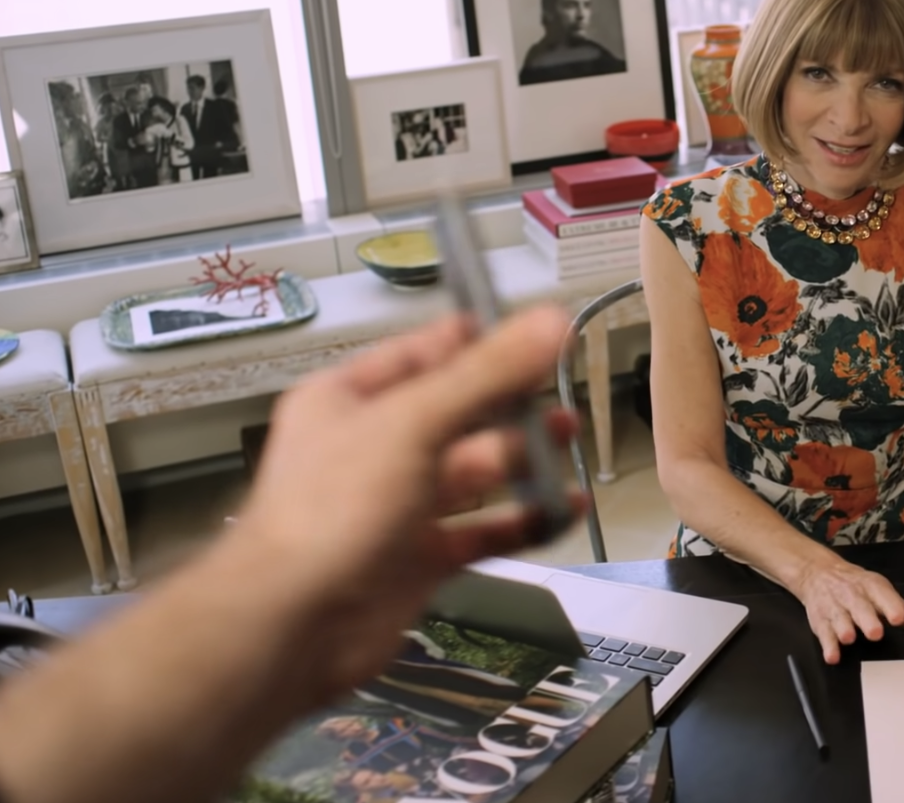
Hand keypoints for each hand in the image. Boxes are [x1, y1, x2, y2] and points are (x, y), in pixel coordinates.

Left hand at [229, 304, 580, 701]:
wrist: (292, 626)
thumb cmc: (337, 506)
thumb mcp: (412, 422)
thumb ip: (488, 373)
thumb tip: (554, 318)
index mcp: (351, 398)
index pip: (426, 352)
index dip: (484, 341)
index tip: (546, 334)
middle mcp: (374, 445)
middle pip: (459, 412)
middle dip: (513, 404)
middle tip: (566, 395)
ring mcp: (399, 504)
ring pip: (475, 472)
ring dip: (524, 459)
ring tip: (571, 444)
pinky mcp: (422, 558)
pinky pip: (484, 530)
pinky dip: (524, 520)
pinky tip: (567, 508)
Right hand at [792, 558, 903, 663]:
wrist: (819, 574)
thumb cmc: (857, 587)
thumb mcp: (880, 590)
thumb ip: (901, 606)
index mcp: (872, 587)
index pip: (883, 595)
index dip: (891, 606)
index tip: (898, 618)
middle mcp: (853, 596)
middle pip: (860, 608)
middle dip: (867, 620)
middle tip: (875, 633)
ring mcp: (835, 609)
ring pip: (839, 619)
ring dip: (844, 629)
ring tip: (849, 637)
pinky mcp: (820, 622)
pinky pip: (823, 634)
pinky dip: (827, 646)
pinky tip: (832, 656)